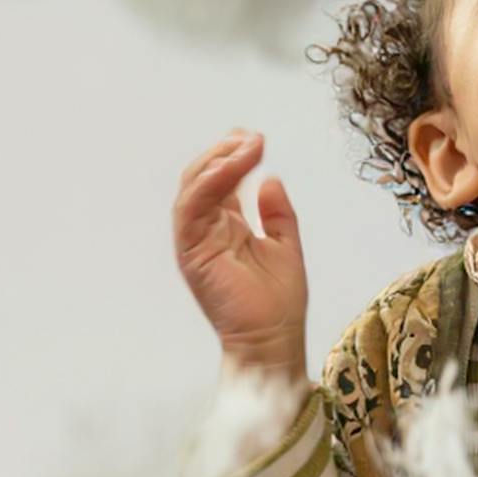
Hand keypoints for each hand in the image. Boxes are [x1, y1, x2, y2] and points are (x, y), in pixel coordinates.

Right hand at [172, 129, 308, 370]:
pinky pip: (191, 208)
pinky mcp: (191, 252)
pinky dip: (208, 183)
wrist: (274, 340)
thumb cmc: (279, 304)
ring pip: (193, 188)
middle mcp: (207, 231)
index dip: (234, 157)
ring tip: (245, 145)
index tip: (254, 139)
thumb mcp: (287, 246)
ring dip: (217, 162)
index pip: (221, 182)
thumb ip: (277, 214)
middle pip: (202, 178)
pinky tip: (230, 167)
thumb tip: (270, 179)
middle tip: (250, 137)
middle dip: (223, 152)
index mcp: (226, 228)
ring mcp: (196, 241)